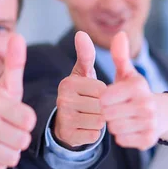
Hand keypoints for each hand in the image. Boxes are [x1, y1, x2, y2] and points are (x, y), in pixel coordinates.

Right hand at [0, 34, 36, 168]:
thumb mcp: (8, 86)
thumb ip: (15, 63)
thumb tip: (17, 35)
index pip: (29, 120)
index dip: (27, 120)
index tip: (16, 115)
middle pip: (22, 141)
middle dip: (19, 137)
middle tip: (7, 129)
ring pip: (12, 157)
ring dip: (11, 152)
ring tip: (0, 140)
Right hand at [53, 31, 106, 147]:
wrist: (66, 122)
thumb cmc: (80, 94)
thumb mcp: (83, 73)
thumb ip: (86, 54)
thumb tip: (81, 33)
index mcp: (67, 83)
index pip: (102, 89)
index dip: (105, 93)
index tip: (95, 94)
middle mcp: (62, 100)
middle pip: (102, 106)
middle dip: (104, 108)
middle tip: (94, 107)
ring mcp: (64, 119)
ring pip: (100, 121)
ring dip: (101, 120)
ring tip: (91, 116)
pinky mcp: (68, 135)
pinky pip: (94, 135)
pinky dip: (95, 133)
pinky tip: (87, 128)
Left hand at [100, 32, 156, 149]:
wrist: (162, 114)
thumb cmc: (136, 92)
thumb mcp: (128, 74)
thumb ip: (120, 56)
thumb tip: (119, 34)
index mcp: (138, 87)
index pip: (104, 97)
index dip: (103, 98)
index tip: (109, 97)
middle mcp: (146, 105)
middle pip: (107, 114)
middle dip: (108, 112)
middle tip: (116, 109)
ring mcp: (149, 123)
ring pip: (114, 128)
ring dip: (114, 124)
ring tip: (122, 117)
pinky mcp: (148, 140)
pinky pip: (121, 140)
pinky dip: (122, 135)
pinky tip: (129, 127)